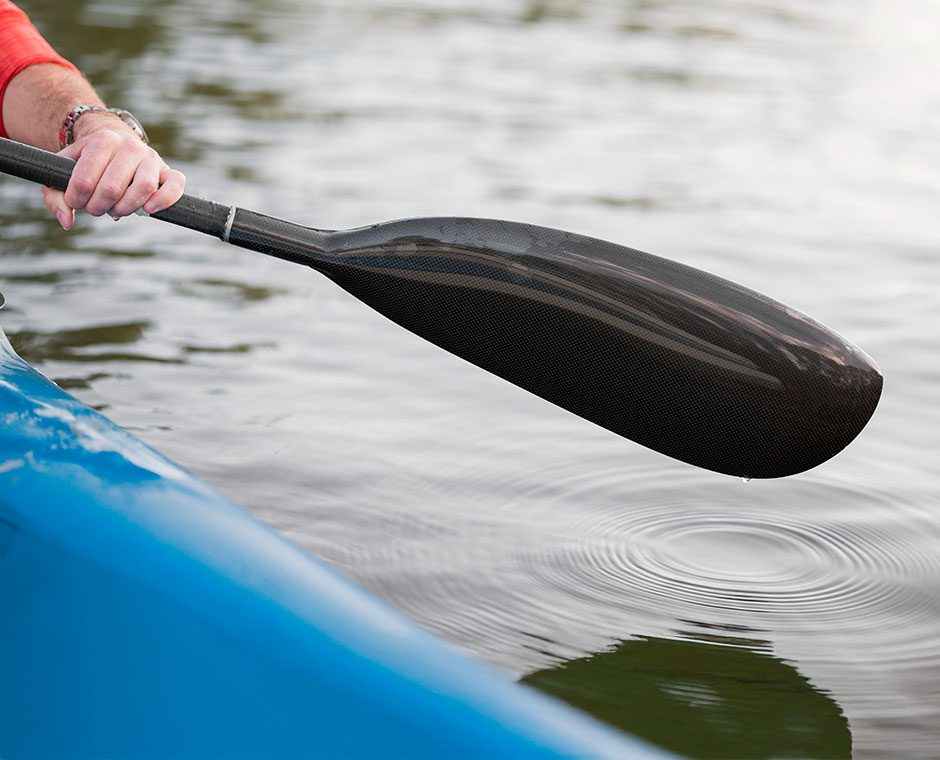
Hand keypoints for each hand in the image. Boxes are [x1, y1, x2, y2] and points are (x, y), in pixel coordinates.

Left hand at [42, 114, 184, 229]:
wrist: (113, 144)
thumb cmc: (87, 163)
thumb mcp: (64, 172)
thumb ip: (56, 197)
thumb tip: (67, 221)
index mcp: (102, 140)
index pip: (85, 181)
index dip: (76, 200)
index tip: (75, 201)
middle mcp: (129, 145)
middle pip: (112, 188)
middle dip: (98, 207)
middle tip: (95, 207)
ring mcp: (151, 157)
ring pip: (142, 188)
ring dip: (125, 208)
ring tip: (115, 209)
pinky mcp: (168, 171)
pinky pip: (175, 185)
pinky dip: (163, 199)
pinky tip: (148, 209)